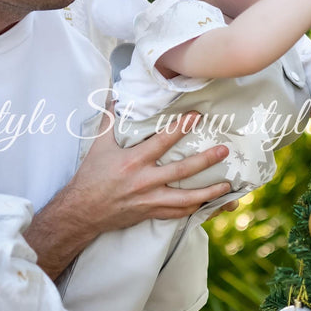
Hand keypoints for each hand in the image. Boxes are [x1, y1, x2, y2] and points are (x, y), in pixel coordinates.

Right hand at [74, 110, 231, 231]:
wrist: (82, 211)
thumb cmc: (91, 176)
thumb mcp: (98, 146)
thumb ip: (109, 121)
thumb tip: (112, 96)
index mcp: (133, 162)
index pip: (162, 142)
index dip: (180, 128)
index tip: (196, 116)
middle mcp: (145, 182)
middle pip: (181, 171)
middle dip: (205, 161)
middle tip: (224, 151)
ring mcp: (150, 200)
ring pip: (186, 199)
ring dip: (209, 192)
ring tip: (227, 186)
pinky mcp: (152, 213)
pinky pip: (179, 214)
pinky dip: (196, 210)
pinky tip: (210, 205)